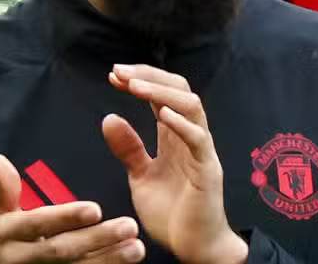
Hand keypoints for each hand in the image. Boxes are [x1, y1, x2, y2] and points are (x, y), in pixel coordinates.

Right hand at [0, 154, 142, 262]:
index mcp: (7, 233)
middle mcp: (19, 258)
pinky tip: (128, 261)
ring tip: (136, 248)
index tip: (96, 209)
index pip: (37, 223)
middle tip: (129, 226)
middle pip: (60, 250)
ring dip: (108, 259)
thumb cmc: (2, 240)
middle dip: (96, 239)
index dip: (65, 217)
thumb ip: (5, 190)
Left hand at [102, 65, 247, 263]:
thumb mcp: (140, 176)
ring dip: (161, 92)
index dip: (140, 80)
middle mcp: (191, 136)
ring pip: (191, 106)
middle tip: (119, 71)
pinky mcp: (207, 169)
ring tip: (134, 86)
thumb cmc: (171, 212)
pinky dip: (181, 123)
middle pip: (179, 90)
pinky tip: (160, 114)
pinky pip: (199, 139)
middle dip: (149, 76)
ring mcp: (201, 151)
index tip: (113, 74)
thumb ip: (129, 148)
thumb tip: (109, 117)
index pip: (162, 95)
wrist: (193, 244)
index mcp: (175, 137)